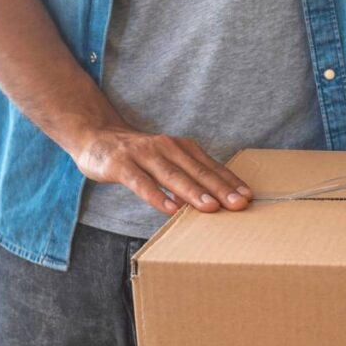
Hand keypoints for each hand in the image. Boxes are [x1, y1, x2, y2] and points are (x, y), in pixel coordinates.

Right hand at [73, 124, 252, 215]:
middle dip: (220, 188)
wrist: (96, 136)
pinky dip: (157, 196)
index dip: (230, 181)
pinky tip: (171, 209)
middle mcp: (166, 148)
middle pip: (197, 171)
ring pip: (172, 176)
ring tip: (211, 207)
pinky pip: (141, 183)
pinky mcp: (121, 165)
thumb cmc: (140, 155)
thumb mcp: (168, 160)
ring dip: (193, 192)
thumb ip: (188, 176)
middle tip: (239, 204)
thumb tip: (216, 200)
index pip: (211, 167)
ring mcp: (143, 155)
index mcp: (182, 148)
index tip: (249, 196)